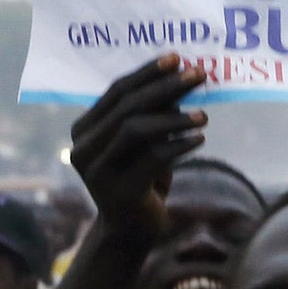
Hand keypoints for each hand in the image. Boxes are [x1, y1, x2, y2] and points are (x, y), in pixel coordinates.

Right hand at [67, 54, 207, 241]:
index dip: (147, 73)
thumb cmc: (141, 178)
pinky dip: (179, 145)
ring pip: (135, 130)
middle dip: (165, 87)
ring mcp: (98, 171)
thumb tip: (181, 77)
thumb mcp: (146, 143)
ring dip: (173, 118)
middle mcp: (83, 148)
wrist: (132, 230)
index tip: (176, 58)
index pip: (116, 91)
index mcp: (84, 130)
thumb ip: (153, 114)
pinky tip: (199, 139)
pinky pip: (152, 158)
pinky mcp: (119, 191)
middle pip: (127, 107)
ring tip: (204, 114)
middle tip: (197, 75)